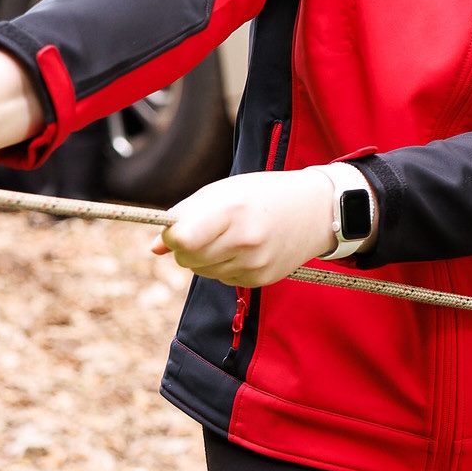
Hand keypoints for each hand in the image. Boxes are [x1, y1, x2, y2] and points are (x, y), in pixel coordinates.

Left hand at [151, 168, 335, 287]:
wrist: (317, 210)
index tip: (178, 228)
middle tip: (207, 229)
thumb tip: (155, 248)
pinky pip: (224, 279)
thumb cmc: (263, 194)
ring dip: (206, 257)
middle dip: (187, 246)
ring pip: (203, 271)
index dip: (174, 235)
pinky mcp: (261, 279)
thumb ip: (186, 215)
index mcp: (232, 211)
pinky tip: (245, 248)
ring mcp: (254, 263)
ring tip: (230, 236)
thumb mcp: (225, 191)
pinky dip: (226, 265)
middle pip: (188, 258)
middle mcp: (244, 240)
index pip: (182, 239)